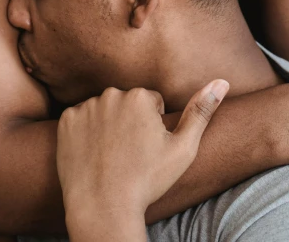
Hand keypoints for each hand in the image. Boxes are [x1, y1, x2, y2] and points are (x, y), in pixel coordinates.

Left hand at [57, 80, 228, 224]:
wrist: (103, 207)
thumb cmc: (147, 181)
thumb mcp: (183, 149)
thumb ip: (201, 110)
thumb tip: (222, 81)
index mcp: (140, 96)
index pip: (151, 103)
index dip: (153, 127)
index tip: (147, 149)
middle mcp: (112, 94)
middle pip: (126, 104)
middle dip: (130, 122)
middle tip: (130, 154)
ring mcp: (86, 107)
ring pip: (104, 111)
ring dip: (108, 126)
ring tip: (112, 156)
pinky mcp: (66, 121)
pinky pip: (80, 120)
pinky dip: (85, 134)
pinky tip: (92, 155)